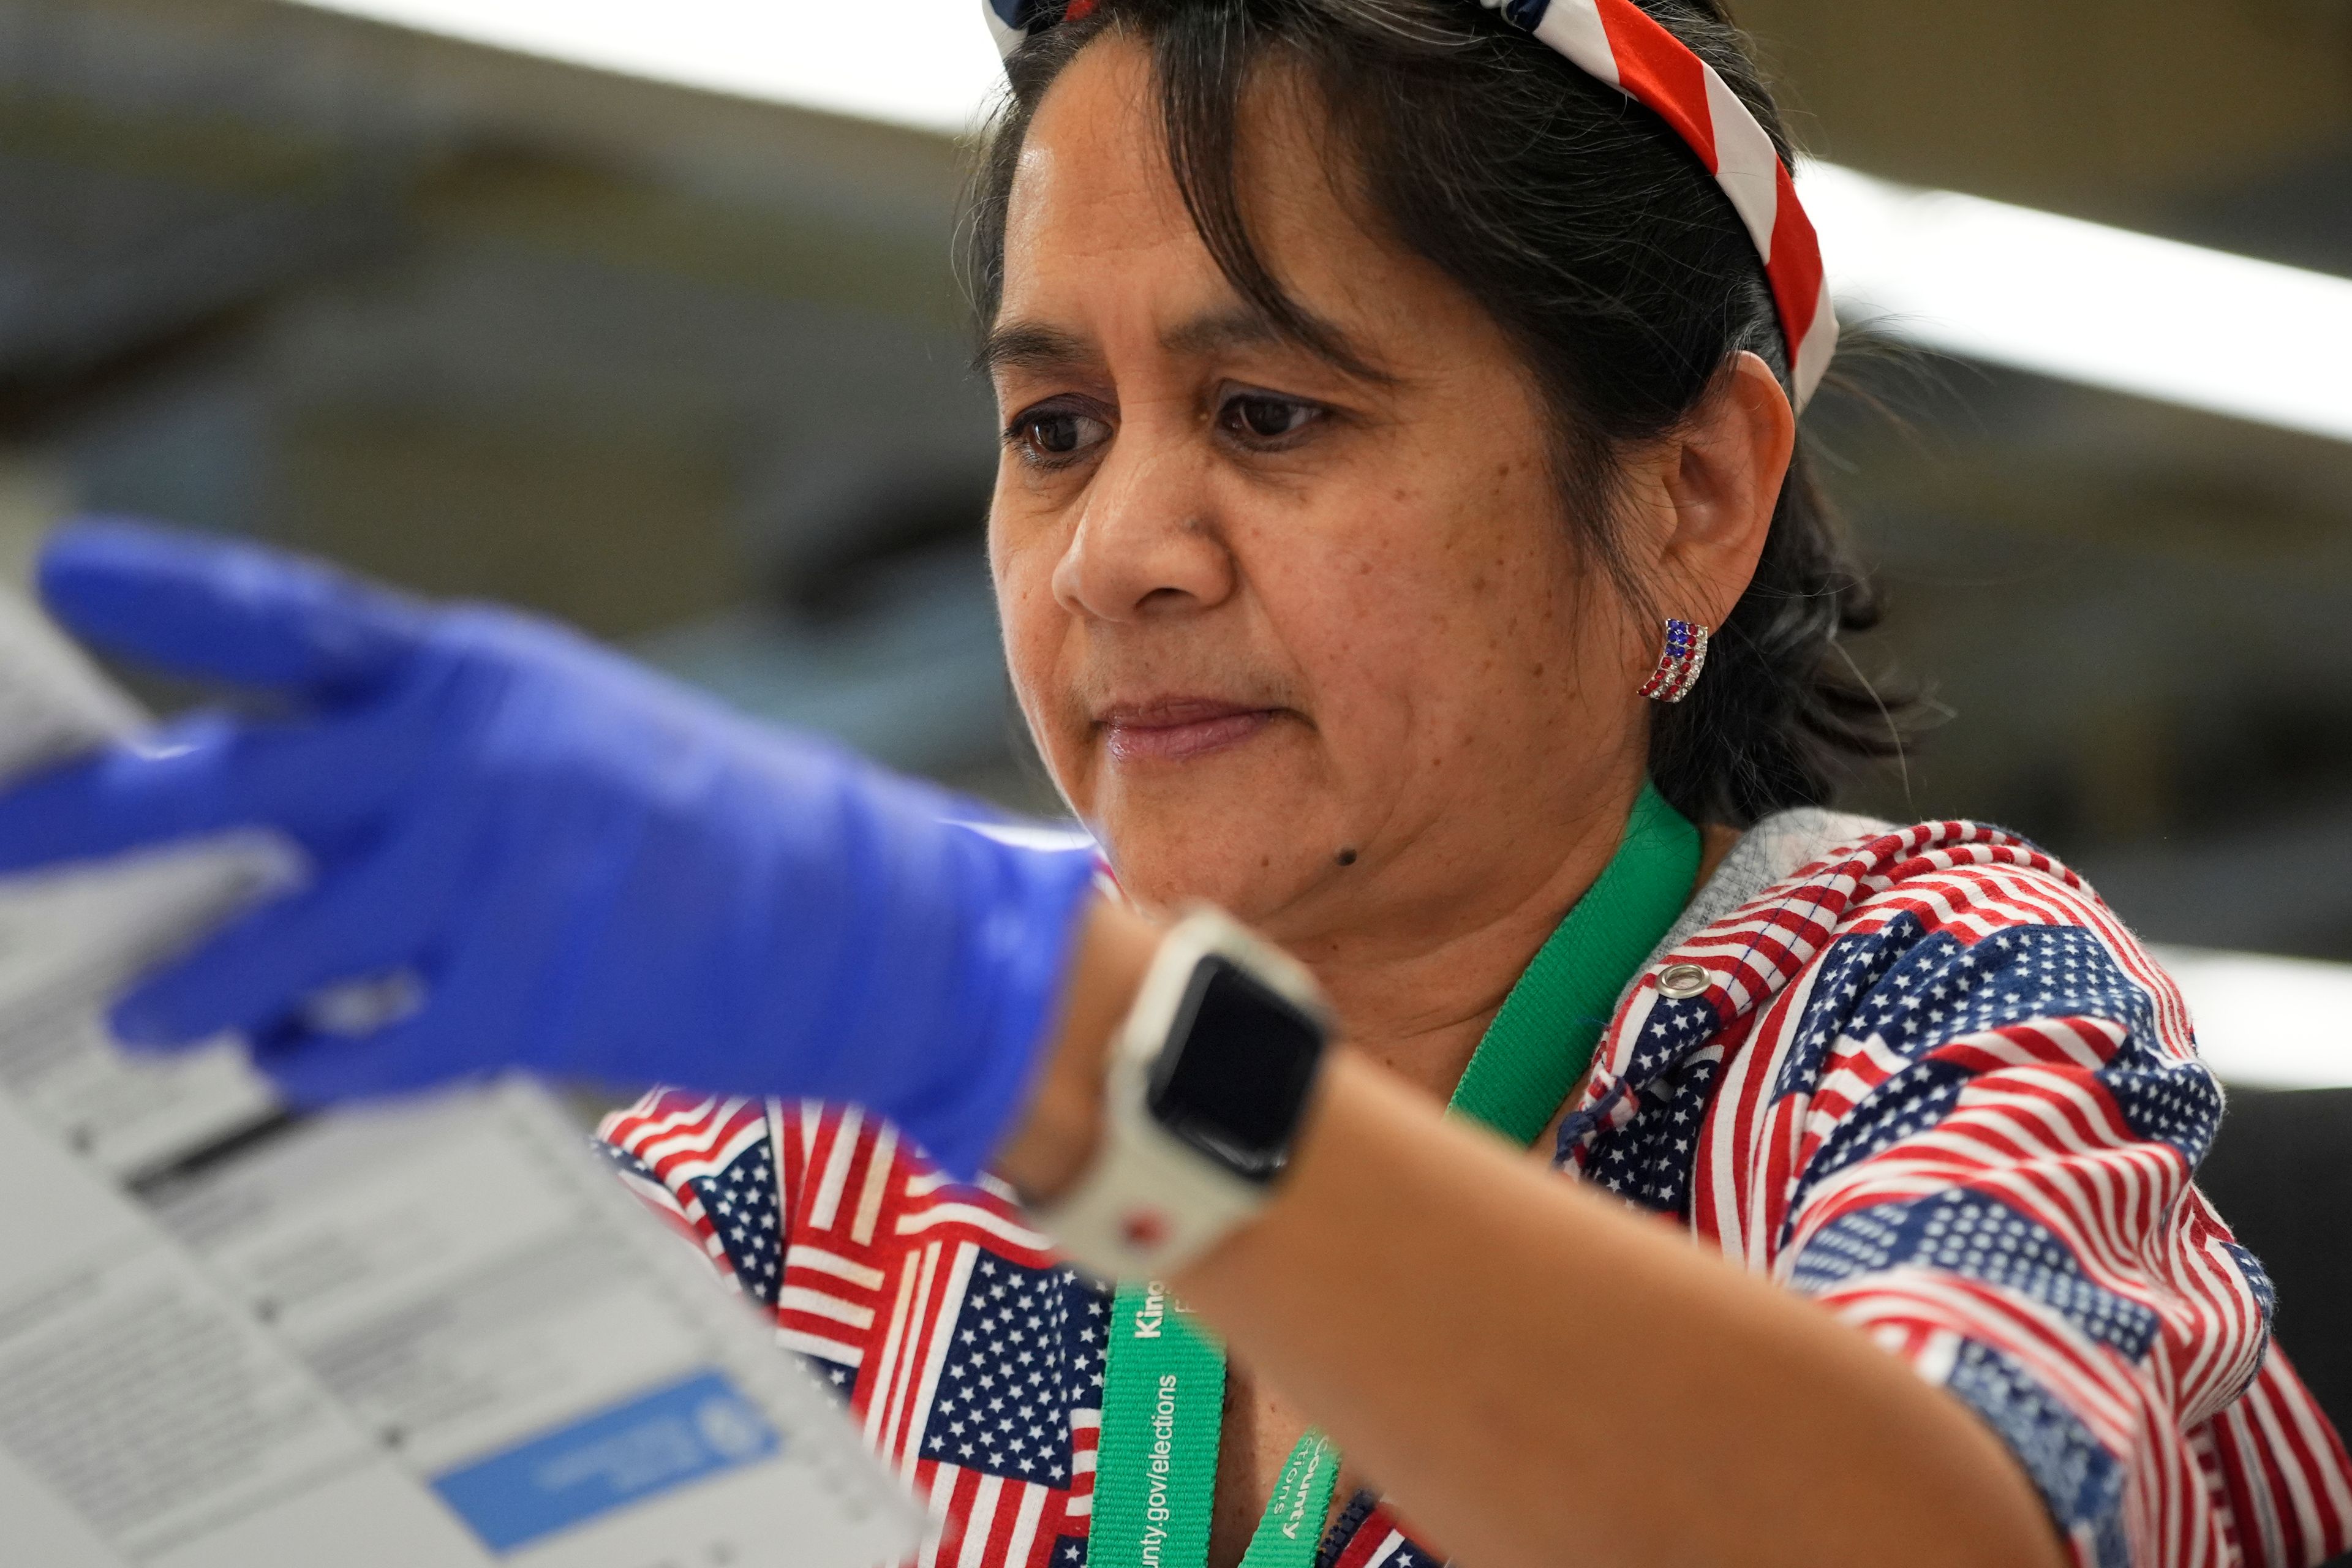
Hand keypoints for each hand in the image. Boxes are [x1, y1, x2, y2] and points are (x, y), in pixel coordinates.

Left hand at [0, 519, 1101, 1175]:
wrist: (854, 913)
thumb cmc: (697, 815)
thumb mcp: (562, 728)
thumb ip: (418, 750)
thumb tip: (256, 808)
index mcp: (477, 674)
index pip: (293, 621)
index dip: (169, 595)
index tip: (57, 576)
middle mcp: (471, 760)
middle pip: (234, 786)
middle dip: (92, 822)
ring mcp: (497, 878)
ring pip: (281, 944)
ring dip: (190, 986)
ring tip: (133, 1019)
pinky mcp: (529, 994)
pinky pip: (368, 1046)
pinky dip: (313, 1064)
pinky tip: (289, 1065)